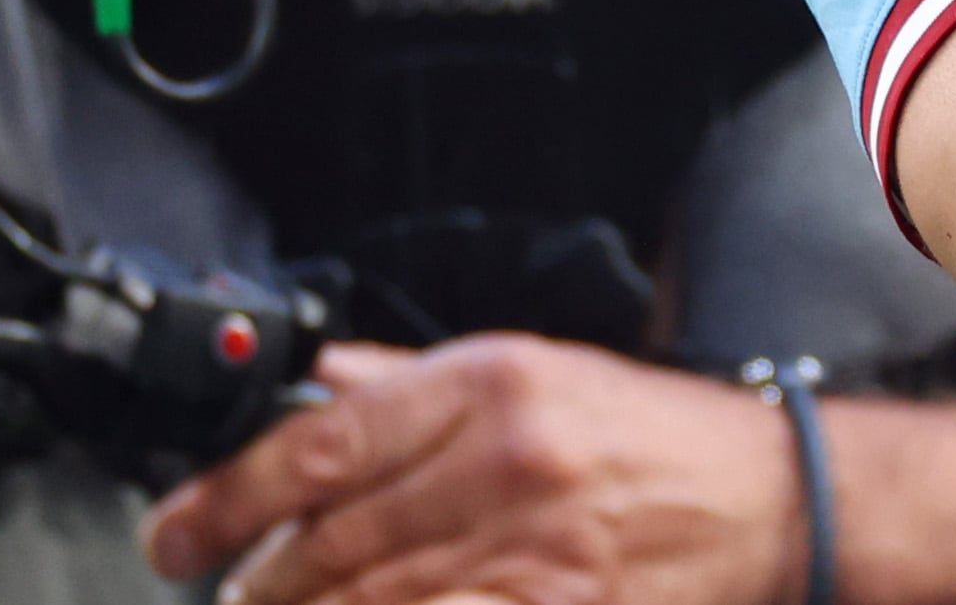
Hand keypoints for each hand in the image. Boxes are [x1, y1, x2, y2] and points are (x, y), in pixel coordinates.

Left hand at [142, 337, 796, 604]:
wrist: (779, 499)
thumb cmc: (661, 438)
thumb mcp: (542, 373)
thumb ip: (415, 384)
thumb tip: (312, 385)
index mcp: (493, 382)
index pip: (318, 443)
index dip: (222, 497)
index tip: (176, 530)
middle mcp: (505, 460)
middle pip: (326, 540)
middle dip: (253, 579)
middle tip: (226, 587)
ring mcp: (531, 550)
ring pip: (363, 604)